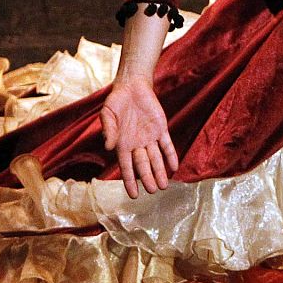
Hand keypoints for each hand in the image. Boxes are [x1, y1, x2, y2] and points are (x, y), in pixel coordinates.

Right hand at [102, 77, 179, 198]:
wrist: (131, 86)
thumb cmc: (116, 102)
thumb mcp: (107, 114)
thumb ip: (108, 130)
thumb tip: (108, 147)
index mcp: (122, 144)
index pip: (126, 167)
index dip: (130, 181)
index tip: (133, 195)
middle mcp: (137, 144)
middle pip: (143, 166)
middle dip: (148, 179)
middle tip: (153, 192)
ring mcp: (149, 137)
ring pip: (156, 159)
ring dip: (160, 172)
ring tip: (164, 186)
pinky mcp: (161, 129)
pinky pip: (167, 145)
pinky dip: (171, 155)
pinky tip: (174, 167)